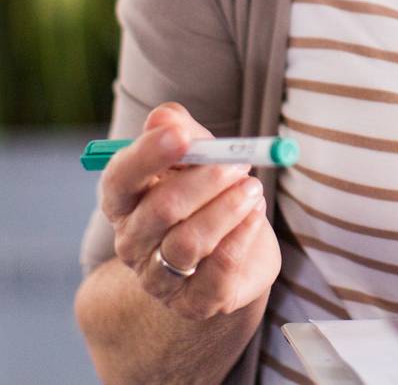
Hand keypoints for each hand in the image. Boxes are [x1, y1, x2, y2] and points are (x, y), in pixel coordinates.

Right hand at [100, 103, 280, 320]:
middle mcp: (133, 242)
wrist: (233, 254)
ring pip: (189, 242)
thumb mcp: (196, 154)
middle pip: (161, 209)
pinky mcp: (196, 301)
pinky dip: (243, 236)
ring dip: (228, 208)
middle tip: (241, 163)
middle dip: (207, 180)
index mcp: (125, 201)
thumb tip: (164, 118)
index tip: (180, 136)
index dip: (147, 156)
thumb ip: (181, 130)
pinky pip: (219, 269)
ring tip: (253, 189)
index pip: (120, 179)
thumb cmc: (207, 192)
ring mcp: (160, 278)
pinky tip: (255, 217)